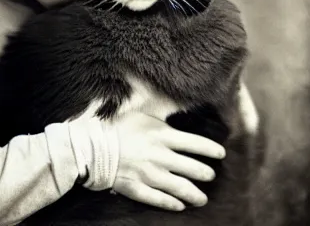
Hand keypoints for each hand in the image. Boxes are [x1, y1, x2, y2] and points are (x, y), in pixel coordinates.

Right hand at [111, 111, 225, 211]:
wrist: (89, 144)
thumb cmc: (114, 124)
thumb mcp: (140, 112)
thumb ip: (159, 113)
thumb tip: (175, 103)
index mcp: (161, 135)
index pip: (195, 144)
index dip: (211, 150)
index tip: (220, 154)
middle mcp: (159, 156)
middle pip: (192, 168)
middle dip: (205, 173)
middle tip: (210, 175)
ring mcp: (148, 174)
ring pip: (180, 188)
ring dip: (194, 194)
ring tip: (202, 198)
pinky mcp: (136, 188)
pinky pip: (159, 200)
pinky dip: (171, 204)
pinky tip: (179, 206)